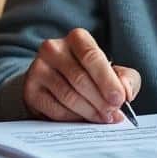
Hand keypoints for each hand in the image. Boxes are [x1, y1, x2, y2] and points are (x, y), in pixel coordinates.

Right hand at [23, 28, 140, 122]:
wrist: (55, 82)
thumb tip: (125, 92)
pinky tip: (83, 119)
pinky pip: (56, 109)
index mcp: (76, 38)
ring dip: (89, 112)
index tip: (119, 99)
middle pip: (80, 79)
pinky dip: (73, 118)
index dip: (107, 80)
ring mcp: (38, 68)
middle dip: (100, 101)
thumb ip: (126, 79)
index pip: (91, 56)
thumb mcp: (113, 72)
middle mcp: (53, 48)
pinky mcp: (31, 90)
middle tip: (112, 114)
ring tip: (101, 118)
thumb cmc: (90, 75)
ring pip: (68, 96)